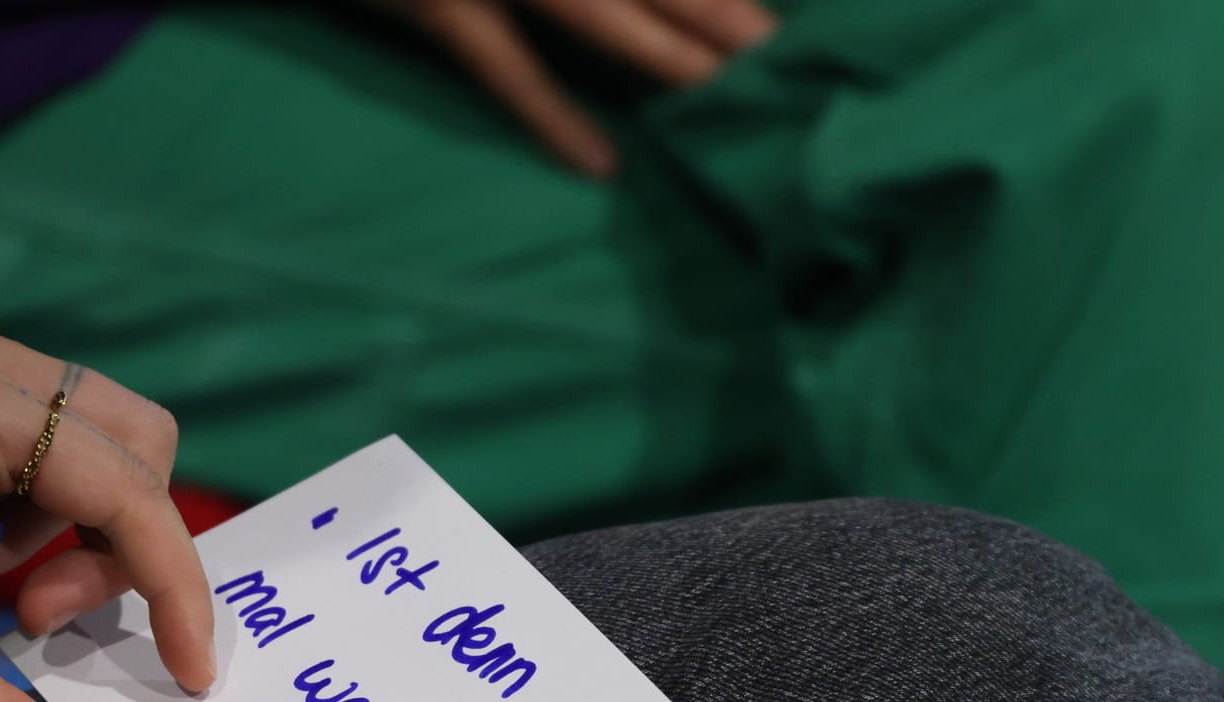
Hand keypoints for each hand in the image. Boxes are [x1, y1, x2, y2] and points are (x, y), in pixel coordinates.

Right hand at [375, 0, 777, 176]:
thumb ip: (554, 2)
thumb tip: (641, 25)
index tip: (781, 32)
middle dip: (723, 21)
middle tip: (795, 64)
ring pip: (598, 12)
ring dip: (671, 55)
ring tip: (732, 98)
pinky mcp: (428, 3)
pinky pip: (503, 66)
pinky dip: (552, 116)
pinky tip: (601, 164)